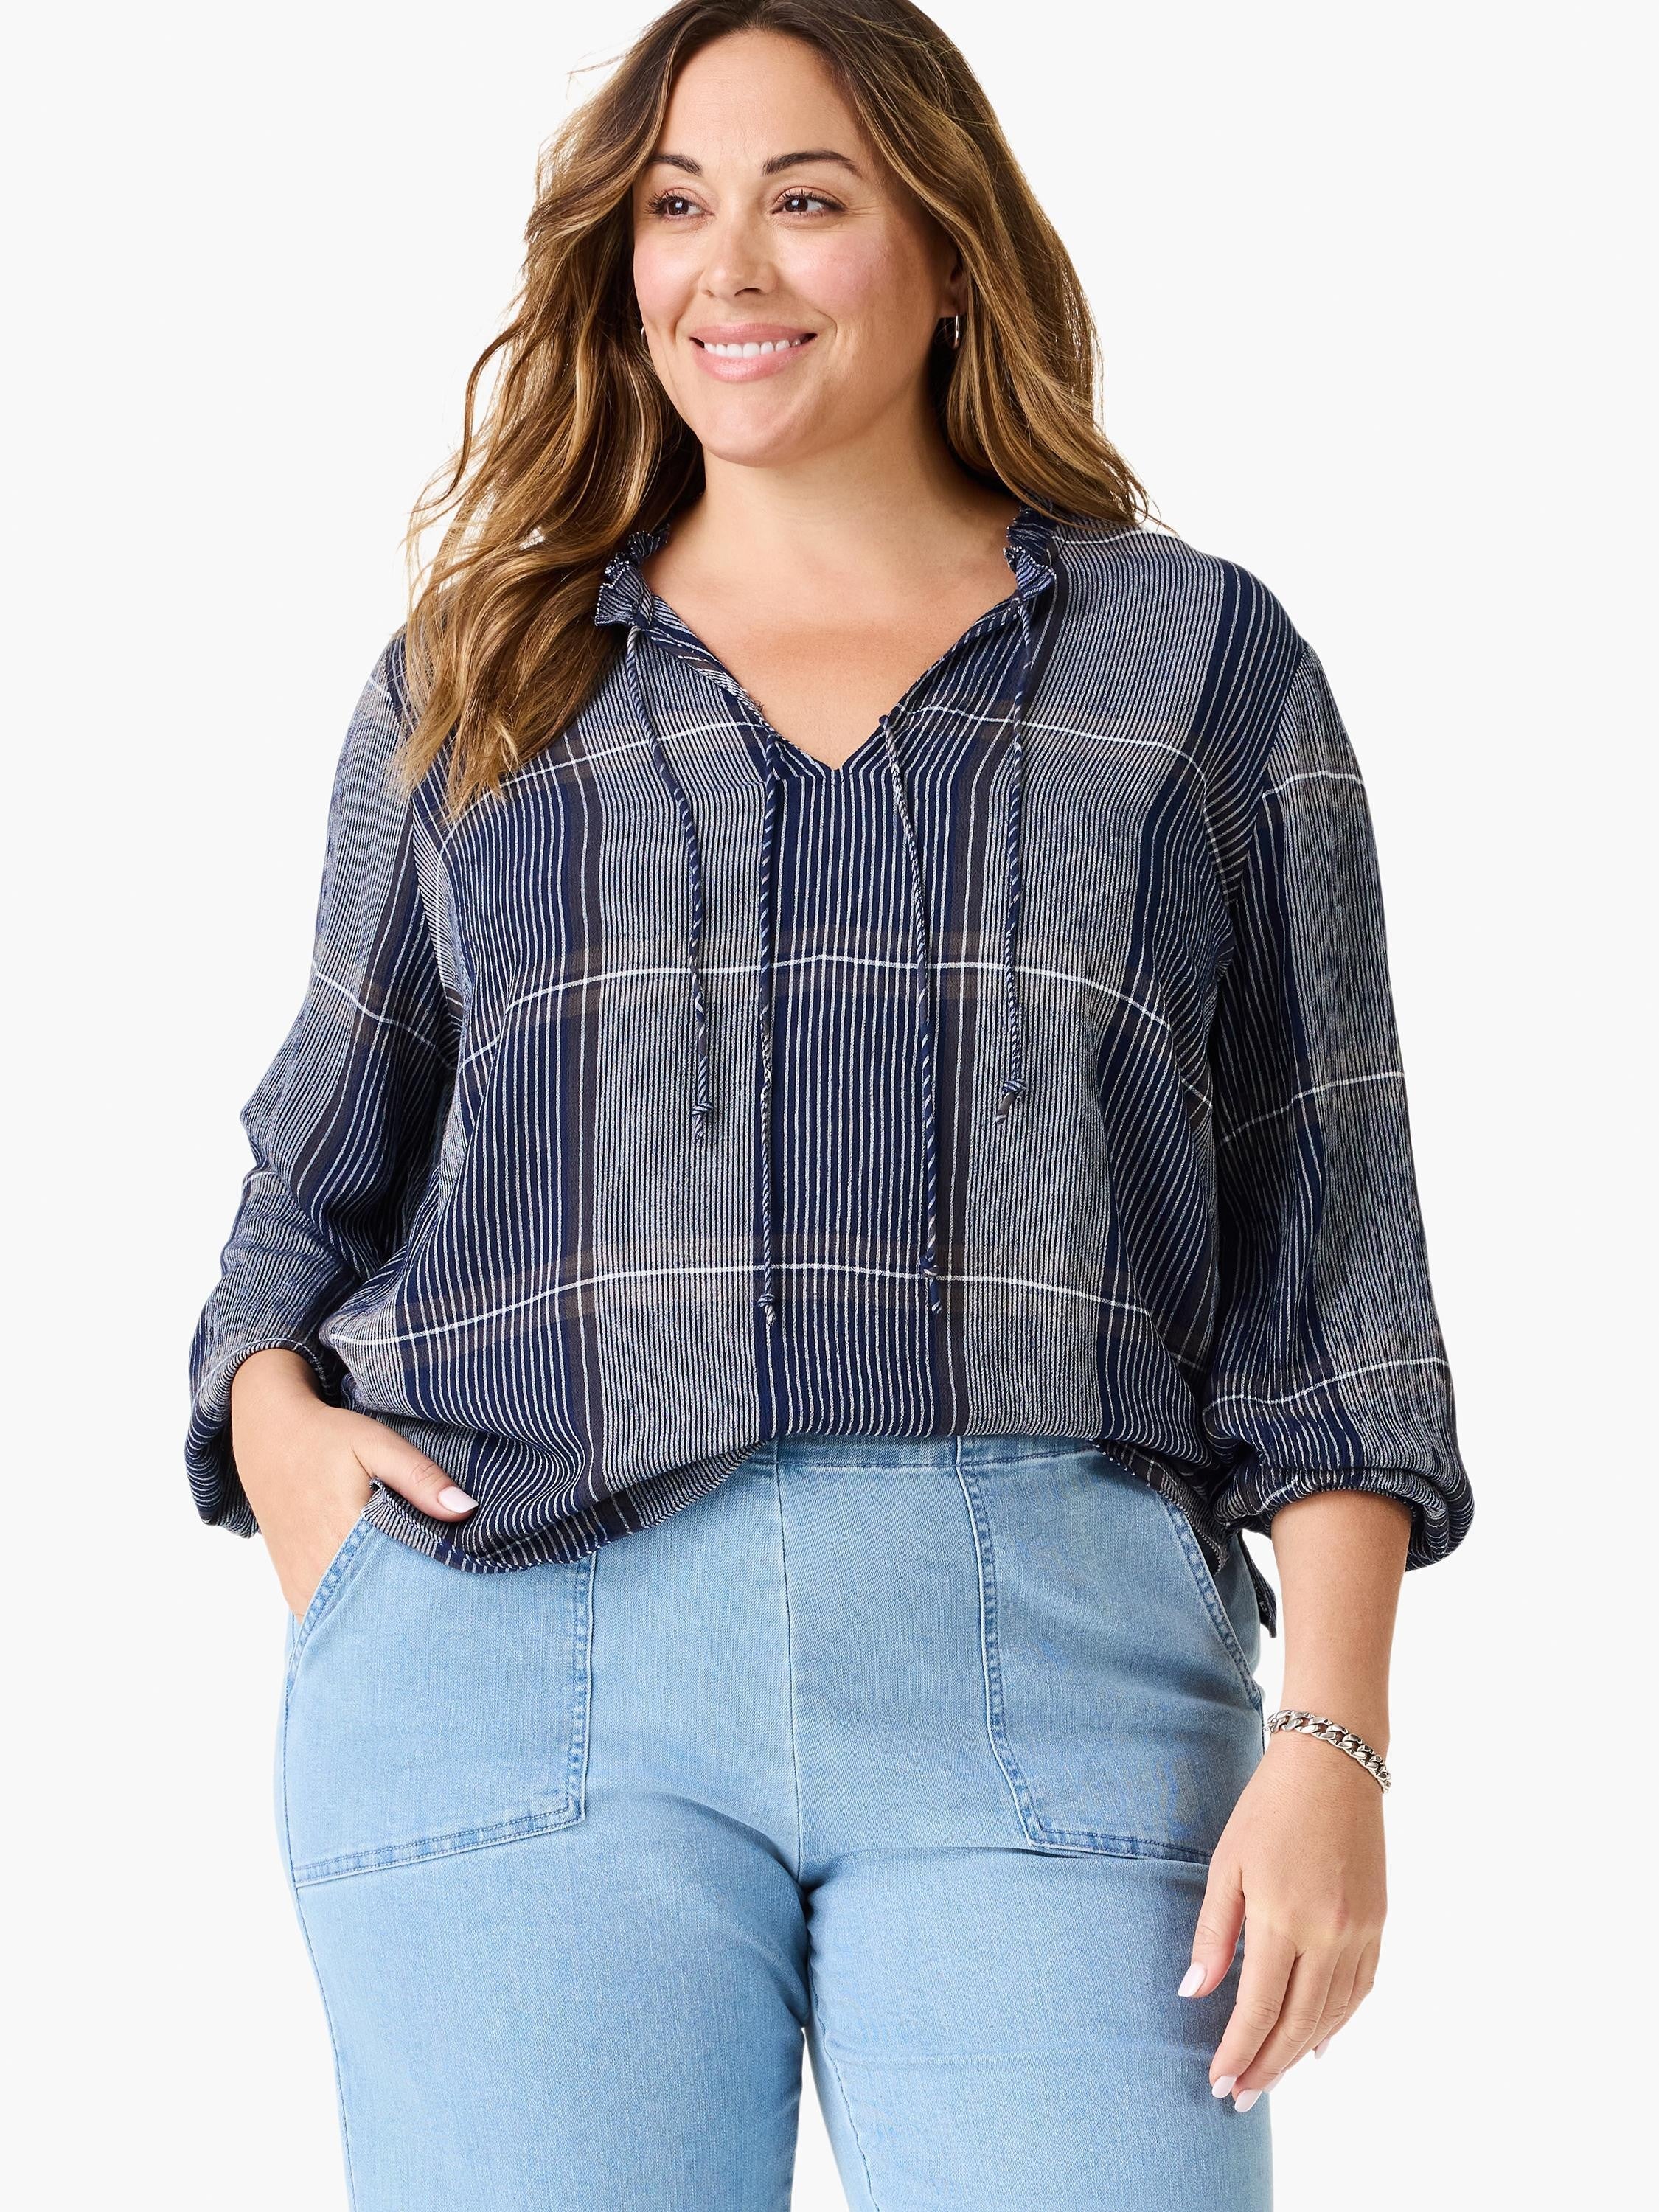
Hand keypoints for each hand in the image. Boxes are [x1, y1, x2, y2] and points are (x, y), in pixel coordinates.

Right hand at [229, 1348, 477, 1619]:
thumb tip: (465, 1510)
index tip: (457, 1590)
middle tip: (441, 1605)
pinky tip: (374, 1610)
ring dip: (378, 1618)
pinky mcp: (291, 1587)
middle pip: (375, 1608)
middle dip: (409, 1611)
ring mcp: (301, 1582)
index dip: (432, 1588)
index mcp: (345, 1532)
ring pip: (349, 1619)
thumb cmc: (326, 1438)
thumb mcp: (376, 1444)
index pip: (401, 1581)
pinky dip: (350, 1618)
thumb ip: (420, 1477)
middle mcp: (318, 1566)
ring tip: (409, 1609)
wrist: (268, 1438)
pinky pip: (323, 1619)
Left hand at [1180, 1726, 1385, 2106]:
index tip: (1218, 2082)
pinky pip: (1359, 1989)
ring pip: (1332, 2013)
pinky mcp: (1378, 1923)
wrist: (1333, 1764)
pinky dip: (1338, 2021)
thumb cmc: (1269, 1808)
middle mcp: (1329, 1934)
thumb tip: (1194, 1991)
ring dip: (1301, 2052)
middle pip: (1298, 2022)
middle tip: (1241, 2099)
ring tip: (1272, 2076)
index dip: (1238, 2050)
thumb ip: (1214, 1933)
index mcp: (1285, 1918)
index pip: (1260, 2006)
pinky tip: (1319, 2041)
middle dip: (1267, 2065)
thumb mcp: (1227, 1864)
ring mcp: (1360, 1932)